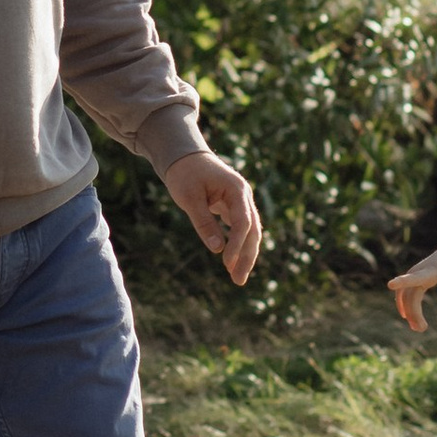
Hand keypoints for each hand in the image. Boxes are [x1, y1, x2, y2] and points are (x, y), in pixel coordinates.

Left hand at [162, 144, 262, 286]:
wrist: (184, 156)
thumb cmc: (185, 174)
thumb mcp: (189, 198)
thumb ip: (204, 223)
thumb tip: (217, 249)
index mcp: (236, 189)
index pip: (243, 222)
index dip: (236, 244)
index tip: (226, 263)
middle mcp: (244, 195)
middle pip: (253, 230)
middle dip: (247, 256)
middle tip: (238, 280)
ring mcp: (240, 201)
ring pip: (250, 232)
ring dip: (245, 254)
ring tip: (238, 277)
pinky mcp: (233, 206)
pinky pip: (241, 229)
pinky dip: (238, 245)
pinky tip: (233, 262)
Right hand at [387, 240, 436, 332]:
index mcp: (431, 270)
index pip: (416, 277)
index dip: (403, 281)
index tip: (390, 284)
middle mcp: (419, 271)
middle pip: (411, 294)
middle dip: (413, 312)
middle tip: (421, 329)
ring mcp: (415, 273)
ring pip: (407, 295)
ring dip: (409, 311)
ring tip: (418, 328)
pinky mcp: (415, 277)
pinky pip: (405, 292)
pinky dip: (405, 305)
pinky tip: (408, 317)